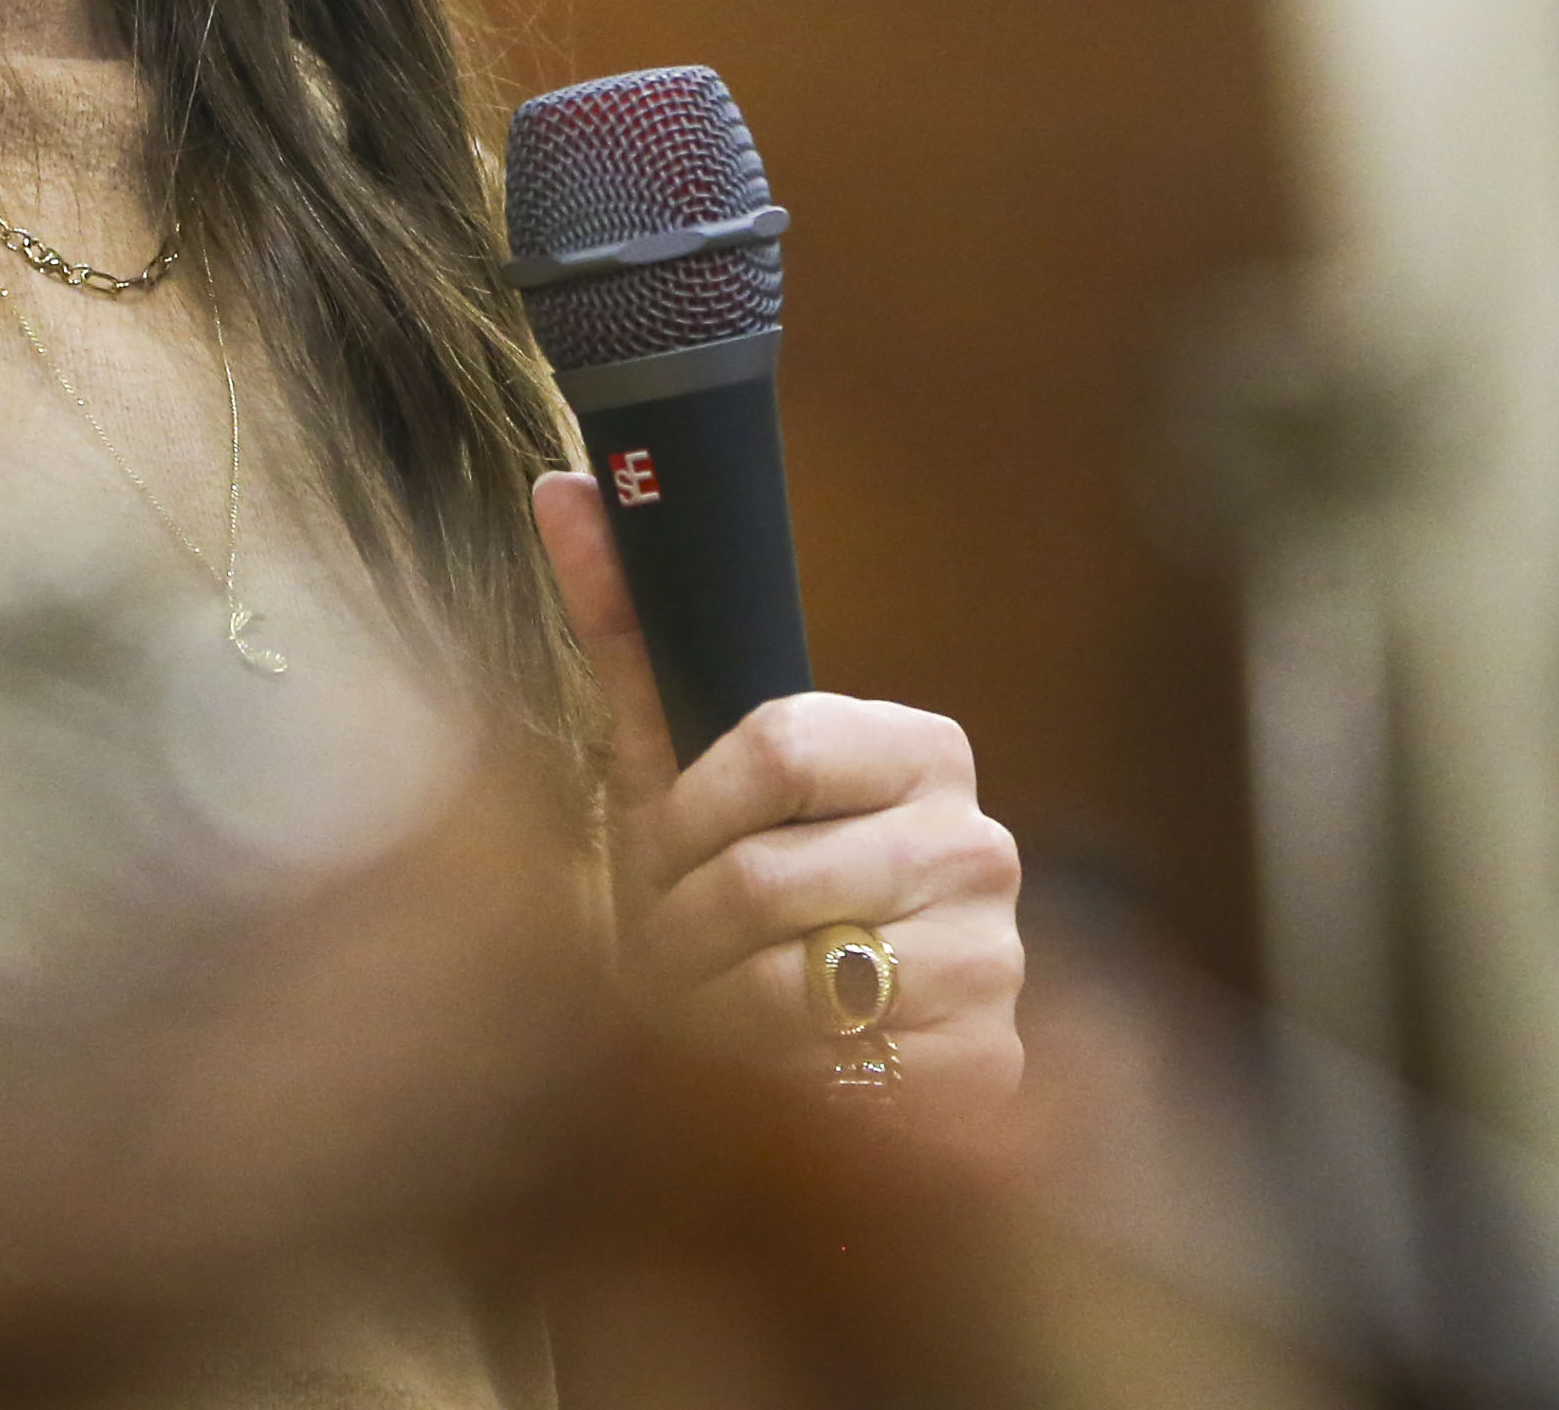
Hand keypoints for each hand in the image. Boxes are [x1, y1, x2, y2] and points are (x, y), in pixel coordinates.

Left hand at [532, 471, 1025, 1138]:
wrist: (798, 1041)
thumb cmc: (724, 890)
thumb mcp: (670, 763)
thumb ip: (630, 628)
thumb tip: (564, 483)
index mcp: (920, 749)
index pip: (780, 745)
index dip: (689, 813)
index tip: (659, 847)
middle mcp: (978, 844)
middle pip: (767, 875)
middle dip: (683, 927)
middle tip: (662, 949)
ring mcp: (994, 958)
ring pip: (791, 981)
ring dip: (712, 1008)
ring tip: (701, 1004)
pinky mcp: (987, 1064)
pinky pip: (832, 1068)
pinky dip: (769, 1074)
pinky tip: (768, 1063)